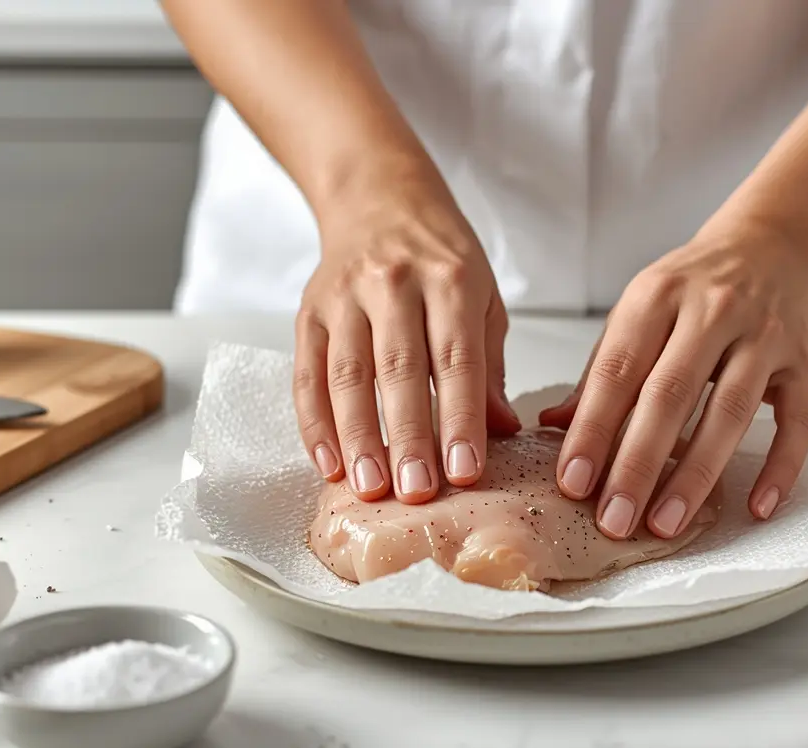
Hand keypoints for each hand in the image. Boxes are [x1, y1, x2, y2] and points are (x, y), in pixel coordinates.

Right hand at [293, 171, 520, 503]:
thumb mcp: (483, 297)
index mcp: (450, 280)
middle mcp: (394, 284)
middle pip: (400, 370)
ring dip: (359, 437)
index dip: (461, 418)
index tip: (466, 471)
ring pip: (348, 375)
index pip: (456, 359)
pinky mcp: (309, 312)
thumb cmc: (440, 255)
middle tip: (418, 491)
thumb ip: (488, 366)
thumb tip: (500, 431)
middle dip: (409, 437)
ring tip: (371, 488)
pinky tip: (329, 463)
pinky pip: (307, 374)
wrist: (378, 196)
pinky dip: (315, 423)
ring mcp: (345, 297)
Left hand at [540, 214, 807, 538]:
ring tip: (666, 522)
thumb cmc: (696, 285)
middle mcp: (712, 311)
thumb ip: (602, 370)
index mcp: (658, 295)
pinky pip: (796, 422)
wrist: (774, 242)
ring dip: (696, 474)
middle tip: (614, 519)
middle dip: (638, 464)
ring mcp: (764, 337)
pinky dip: (779, 467)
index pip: (618, 370)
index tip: (573, 481)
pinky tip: (756, 507)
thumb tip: (555, 427)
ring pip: (730, 411)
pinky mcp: (804, 362)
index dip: (593, 429)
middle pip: (670, 395)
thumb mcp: (640, 309)